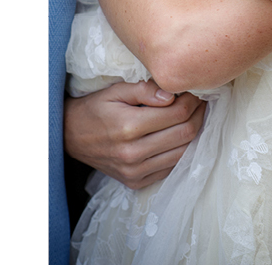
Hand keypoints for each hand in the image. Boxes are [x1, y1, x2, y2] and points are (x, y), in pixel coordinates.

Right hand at [63, 79, 205, 188]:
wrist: (70, 137)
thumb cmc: (95, 109)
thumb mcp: (115, 91)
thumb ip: (144, 90)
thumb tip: (171, 94)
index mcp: (128, 127)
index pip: (178, 114)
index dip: (193, 101)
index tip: (196, 91)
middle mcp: (133, 153)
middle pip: (185, 134)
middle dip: (198, 115)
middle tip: (200, 102)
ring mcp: (134, 171)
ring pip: (183, 153)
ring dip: (194, 133)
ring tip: (193, 117)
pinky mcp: (135, 182)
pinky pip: (170, 168)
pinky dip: (181, 151)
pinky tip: (180, 136)